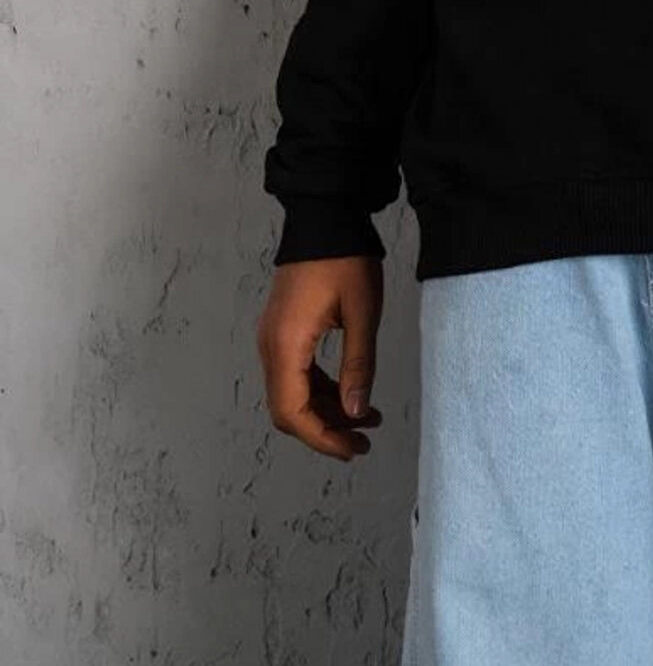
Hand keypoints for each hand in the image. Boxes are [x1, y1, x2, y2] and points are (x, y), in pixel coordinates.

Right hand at [256, 256, 385, 462]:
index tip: (353, 449)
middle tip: (363, 442)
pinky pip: (297, 373)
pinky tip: (351, 393)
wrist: (324, 215)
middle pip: (288, 409)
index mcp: (285, 345)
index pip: (292, 412)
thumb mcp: (362, 313)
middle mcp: (270, 346)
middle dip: (325, 430)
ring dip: (326, 410)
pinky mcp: (283, 330)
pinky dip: (321, 389)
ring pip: (293, 393)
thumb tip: (356, 415)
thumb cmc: (345, 259)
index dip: (322, 438)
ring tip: (368, 419)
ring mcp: (274, 338)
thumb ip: (359, 366)